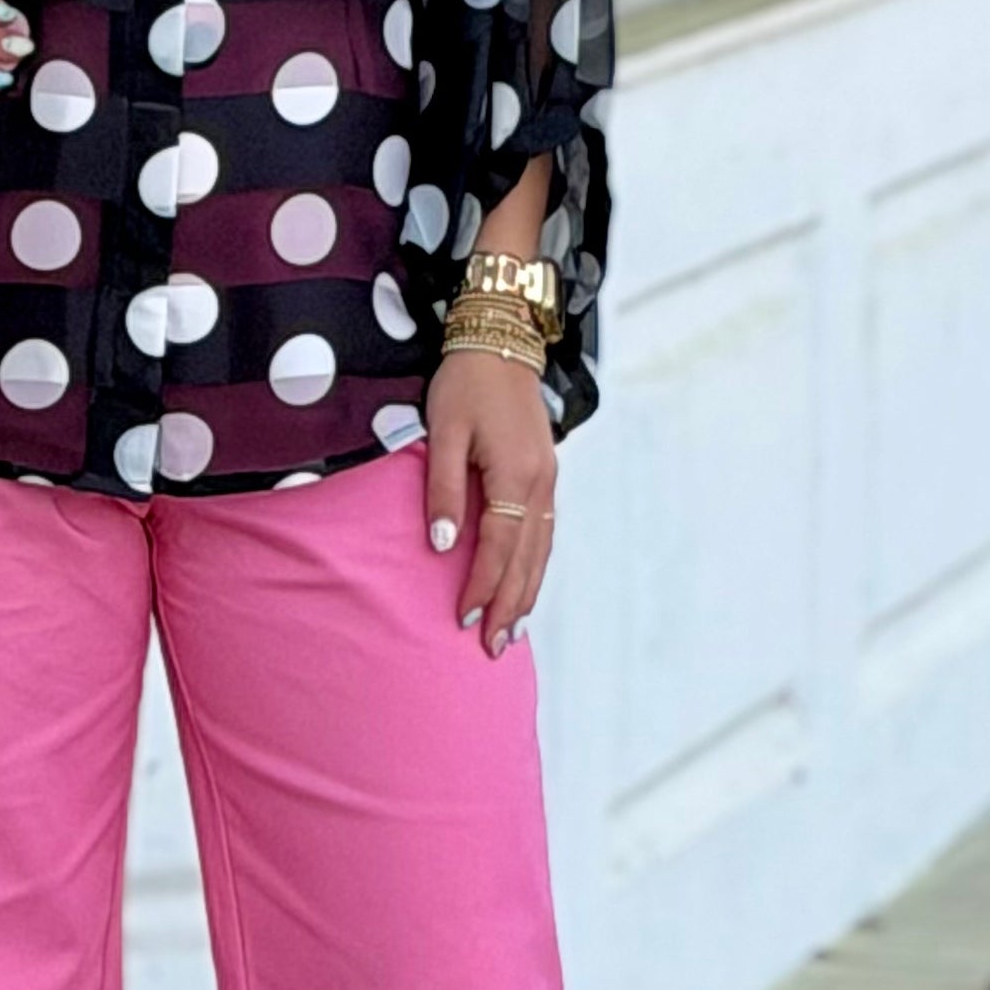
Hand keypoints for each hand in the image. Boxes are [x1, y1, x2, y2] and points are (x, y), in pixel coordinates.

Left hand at [423, 351, 557, 656]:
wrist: (502, 341)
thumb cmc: (465, 384)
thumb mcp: (442, 430)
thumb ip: (441, 487)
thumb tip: (442, 542)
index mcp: (515, 474)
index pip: (498, 544)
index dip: (482, 584)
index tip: (464, 619)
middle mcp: (540, 483)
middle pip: (526, 558)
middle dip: (510, 605)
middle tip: (493, 648)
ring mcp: (548, 480)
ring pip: (542, 550)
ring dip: (527, 593)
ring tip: (513, 631)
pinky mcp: (545, 476)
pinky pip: (546, 533)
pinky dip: (536, 566)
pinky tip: (526, 586)